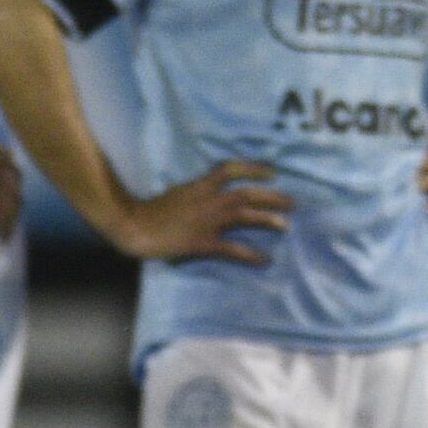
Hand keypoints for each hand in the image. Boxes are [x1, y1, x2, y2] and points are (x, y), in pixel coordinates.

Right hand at [0, 116, 26, 250]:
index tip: (10, 203)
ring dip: (5, 228)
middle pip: (16, 197)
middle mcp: (4, 168)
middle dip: (14, 214)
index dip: (13, 193)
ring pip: (8, 210)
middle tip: (8, 229)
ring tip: (1, 242)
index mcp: (1, 154)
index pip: (16, 178)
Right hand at [113, 158, 290, 264]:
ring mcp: (207, 221)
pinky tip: (265, 259)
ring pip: (245, 215)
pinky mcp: (202, 242)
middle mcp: (208, 200)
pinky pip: (232, 248)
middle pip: (247, 193)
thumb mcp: (179, 192)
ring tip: (285, 225)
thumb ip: (198, 191)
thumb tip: (213, 190)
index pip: (231, 169)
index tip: (272, 172)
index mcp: (200, 185)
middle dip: (272, 196)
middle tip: (292, 202)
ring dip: (268, 219)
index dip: (254, 168)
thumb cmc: (153, 210)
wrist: (135, 226)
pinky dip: (251, 254)